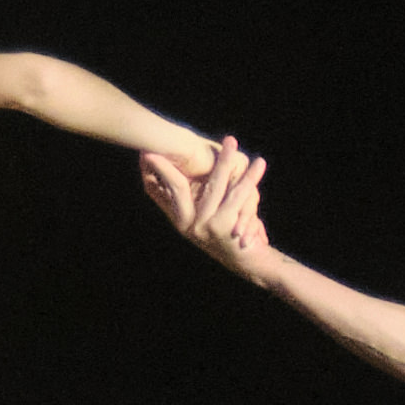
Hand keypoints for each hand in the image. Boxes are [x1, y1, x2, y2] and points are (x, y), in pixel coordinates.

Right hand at [143, 141, 276, 280]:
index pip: (163, 191)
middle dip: (173, 160)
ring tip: (230, 140)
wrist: (250, 265)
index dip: (156, 171)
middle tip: (170, 139)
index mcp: (181, 221)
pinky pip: (238, 195)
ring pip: (215, 186)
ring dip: (224, 160)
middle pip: (179, 185)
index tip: (146, 153)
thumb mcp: (208, 220)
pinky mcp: (224, 226)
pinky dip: (249, 177)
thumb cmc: (229, 239)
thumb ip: (195, 201)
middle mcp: (188, 225)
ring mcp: (204, 227)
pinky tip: (257, 163)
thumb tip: (174, 176)